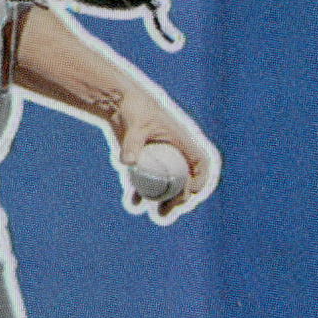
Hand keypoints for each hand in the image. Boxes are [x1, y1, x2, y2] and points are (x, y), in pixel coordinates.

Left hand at [114, 102, 219, 221]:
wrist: (117, 104)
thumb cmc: (132, 110)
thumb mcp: (134, 126)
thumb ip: (132, 143)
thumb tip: (126, 162)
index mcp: (182, 139)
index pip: (200, 162)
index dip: (200, 179)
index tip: (190, 193)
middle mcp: (175, 151)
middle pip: (185, 180)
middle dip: (181, 198)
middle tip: (170, 208)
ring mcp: (160, 158)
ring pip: (167, 186)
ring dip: (165, 202)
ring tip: (159, 214)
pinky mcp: (145, 163)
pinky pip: (148, 183)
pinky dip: (142, 194)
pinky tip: (134, 202)